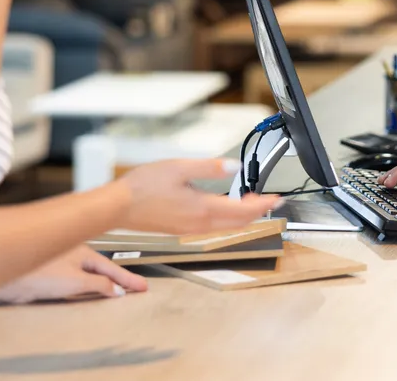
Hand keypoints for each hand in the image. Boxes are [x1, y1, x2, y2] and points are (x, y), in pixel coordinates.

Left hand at [0, 245, 147, 303]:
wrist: (5, 274)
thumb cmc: (36, 272)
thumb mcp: (74, 281)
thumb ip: (97, 284)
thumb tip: (115, 289)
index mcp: (83, 253)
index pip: (112, 269)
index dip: (128, 280)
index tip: (143, 287)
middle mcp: (73, 253)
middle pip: (102, 266)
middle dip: (118, 276)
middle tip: (134, 287)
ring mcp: (61, 260)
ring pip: (88, 269)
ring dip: (103, 278)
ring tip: (116, 288)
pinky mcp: (49, 269)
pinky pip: (76, 274)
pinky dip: (87, 280)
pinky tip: (85, 286)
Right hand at [113, 158, 281, 235]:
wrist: (119, 207)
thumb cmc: (143, 187)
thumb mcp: (179, 167)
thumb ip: (209, 168)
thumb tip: (234, 167)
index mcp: (203, 208)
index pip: (243, 211)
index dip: (264, 205)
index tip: (277, 198)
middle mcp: (200, 223)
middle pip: (239, 222)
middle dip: (258, 211)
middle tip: (270, 200)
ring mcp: (191, 229)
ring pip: (227, 225)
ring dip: (243, 215)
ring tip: (252, 202)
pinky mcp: (182, 229)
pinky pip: (213, 226)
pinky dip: (227, 218)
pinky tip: (224, 208)